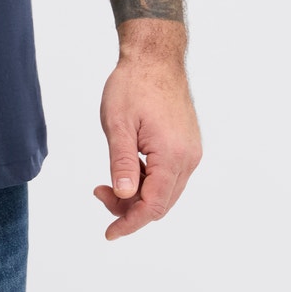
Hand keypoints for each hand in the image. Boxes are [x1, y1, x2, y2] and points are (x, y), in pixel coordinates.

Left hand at [95, 24, 202, 239]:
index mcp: (172, 156)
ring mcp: (190, 152)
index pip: (152, 206)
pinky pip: (169, 176)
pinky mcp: (187, 145)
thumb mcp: (117, 124)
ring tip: (108, 181)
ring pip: (165, 192)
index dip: (130, 222)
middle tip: (99, 192)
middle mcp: (188, 159)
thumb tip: (123, 196)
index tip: (109, 234)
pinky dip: (148, 182)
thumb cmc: (133, 85)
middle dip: (129, 209)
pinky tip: (128, 169)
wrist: (155, 57)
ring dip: (138, 195)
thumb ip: (121, 163)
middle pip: (160, 203)